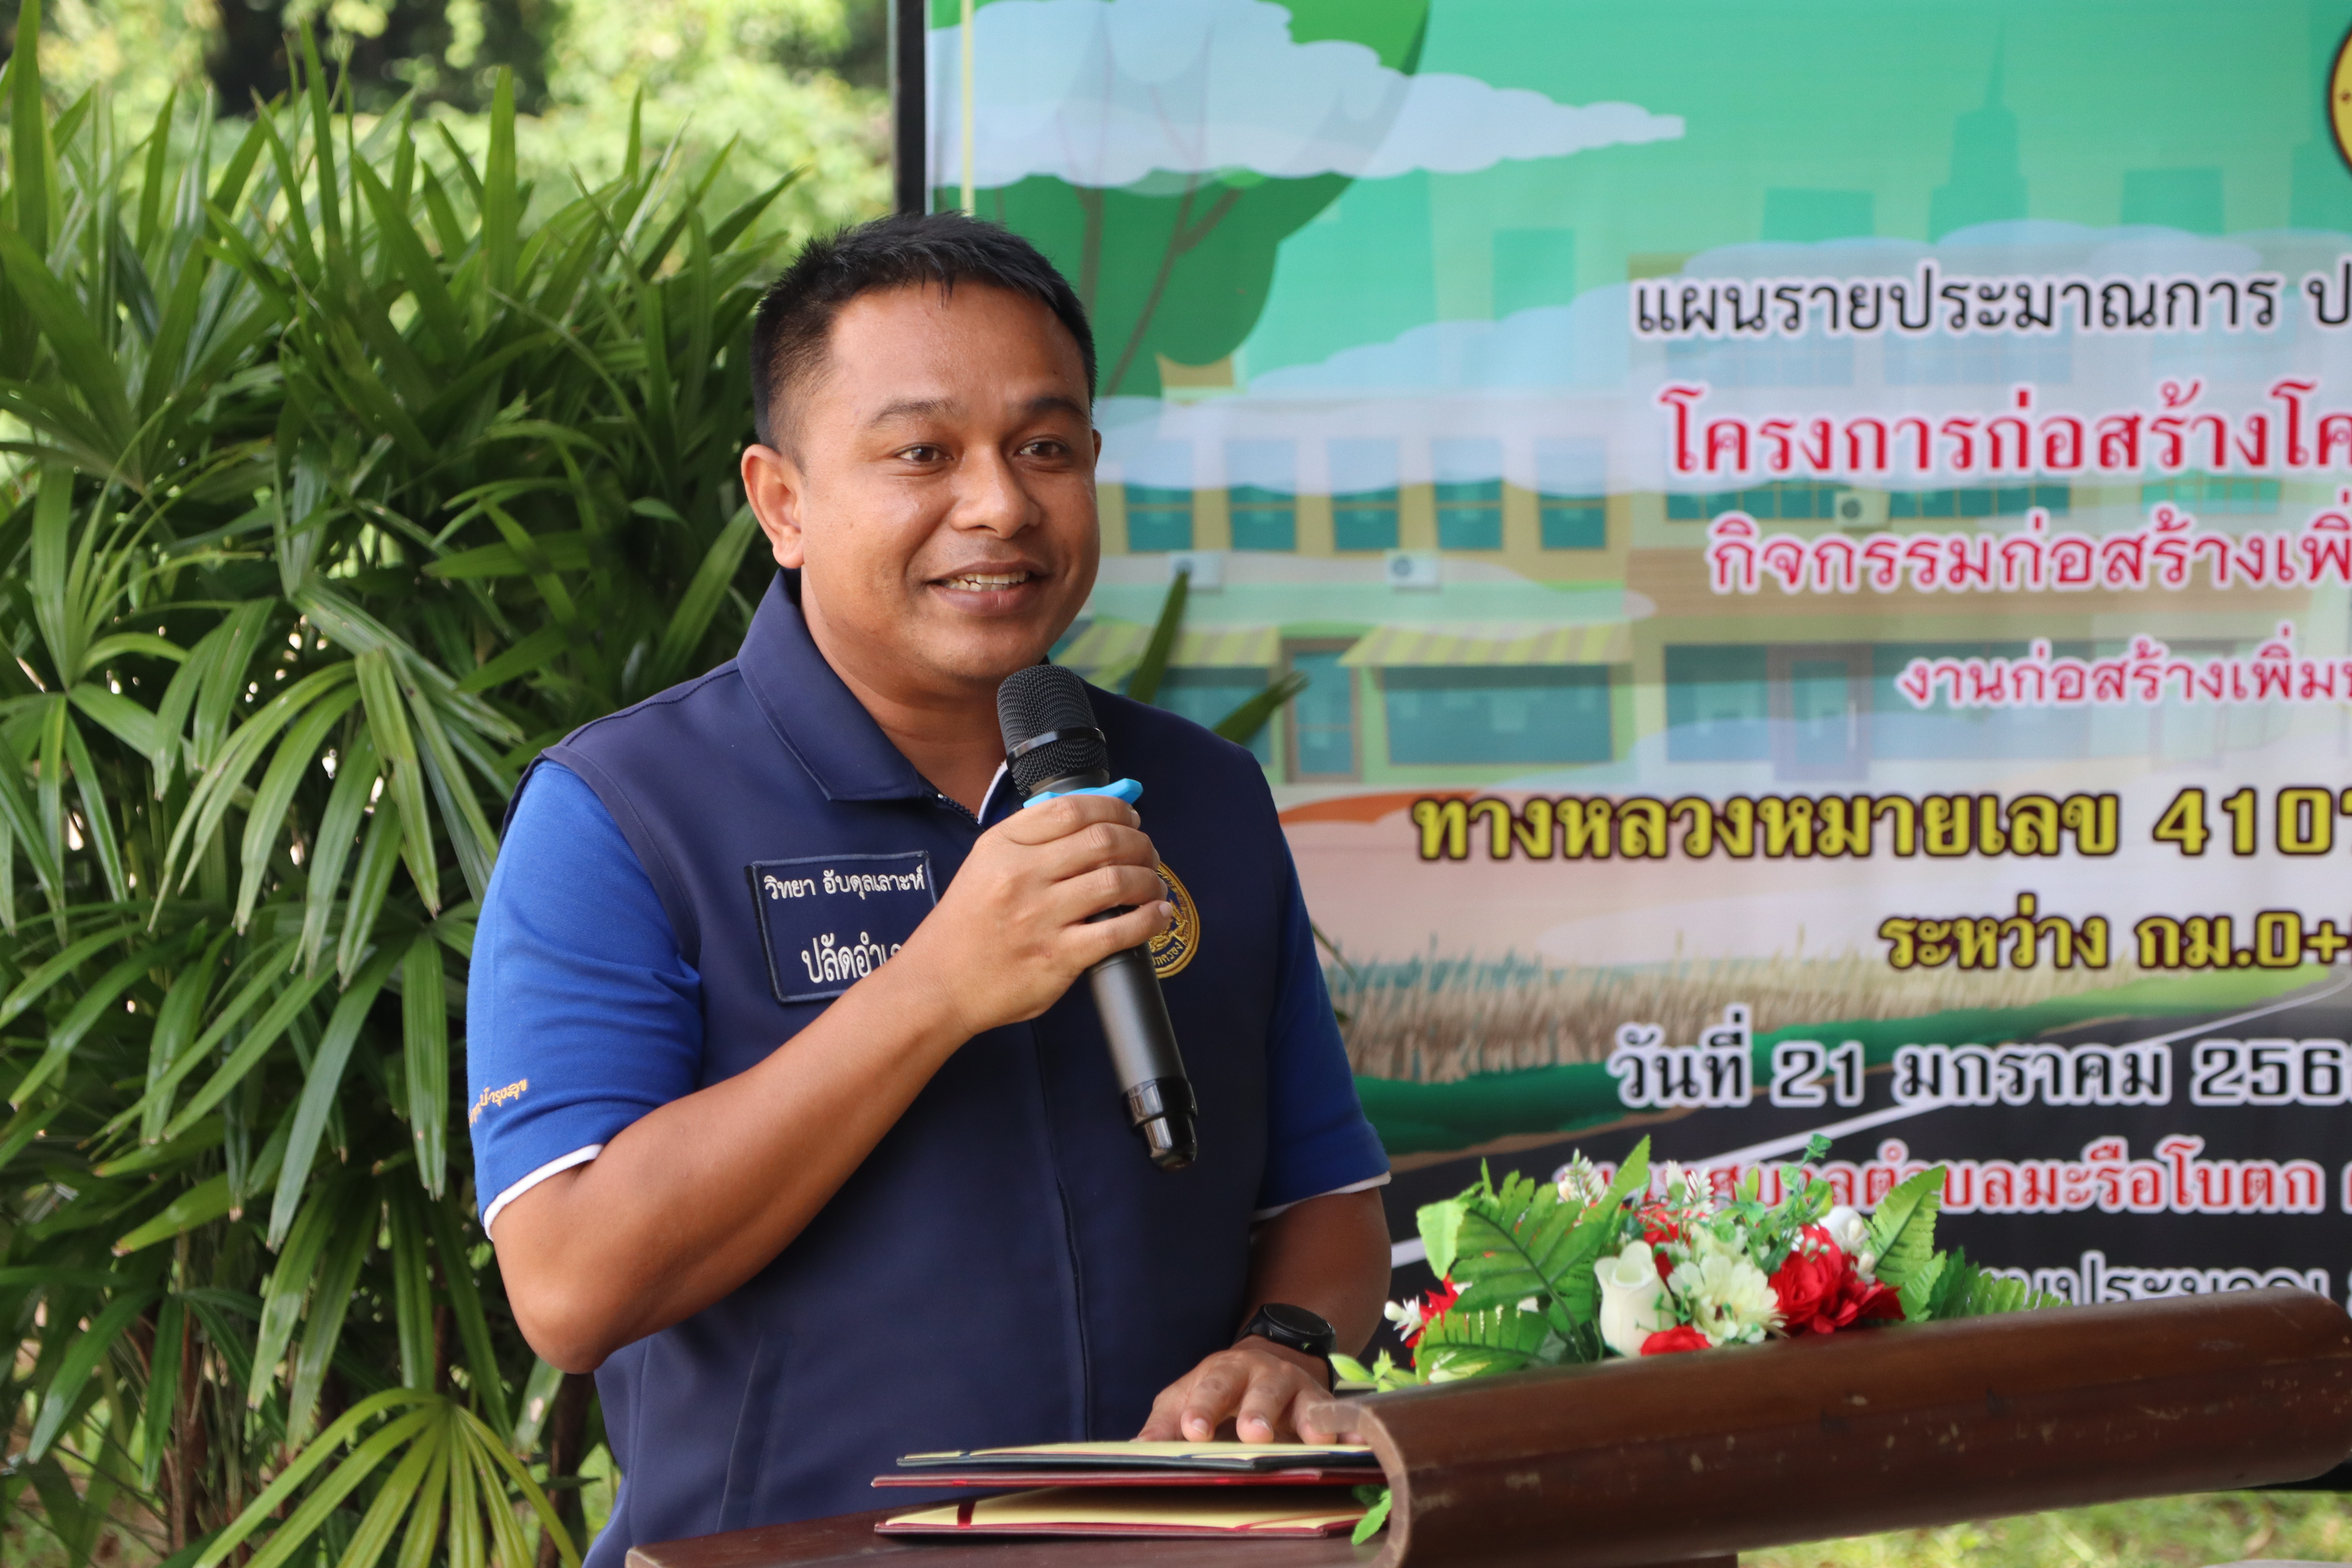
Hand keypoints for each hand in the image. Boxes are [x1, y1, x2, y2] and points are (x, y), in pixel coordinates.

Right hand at [895, 793, 1169, 1041]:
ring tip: (1154, 885)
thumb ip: (1031, 841)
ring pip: (1117, 881)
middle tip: (1148, 853)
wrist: (938, 984)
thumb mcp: (985, 865)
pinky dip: (1150, 920)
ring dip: (1149, 880)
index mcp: (1003, 847)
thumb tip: (1091, 820)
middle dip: (1140, 843)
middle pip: (1103, 840)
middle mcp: (1021, 876)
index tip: (1130, 819)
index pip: (1071, 809)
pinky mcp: (1057, 956)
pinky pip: (1119, 931)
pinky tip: (1158, 916)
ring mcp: (1040, 917)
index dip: (1114, 809)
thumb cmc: (966, 927)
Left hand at [1137, 1339, 1351, 1444]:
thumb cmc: (1217, 1389)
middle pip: (1260, 1390)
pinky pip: (1339, 1415)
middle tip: (1254, 1433)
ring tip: (1315, 1438)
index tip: (1193, 1432)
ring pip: (1305, 1400)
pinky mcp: (1324, 1403)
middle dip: (1258, 1410)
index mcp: (1223, 1373)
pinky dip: (1349, 1427)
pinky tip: (1357, 1442)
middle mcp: (1264, 1375)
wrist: (1267, 1359)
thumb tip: (1136, 1450)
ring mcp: (1298, 1388)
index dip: (1202, 1409)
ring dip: (1309, 1418)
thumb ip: (1165, 1423)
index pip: (1211, 1388)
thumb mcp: (1185, 1398)